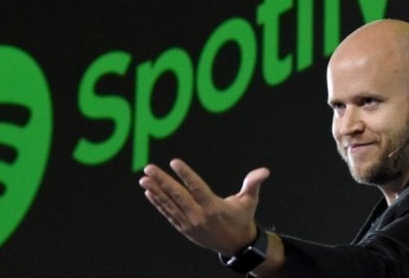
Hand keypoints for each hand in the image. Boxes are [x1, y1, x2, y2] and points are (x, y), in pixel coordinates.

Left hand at [139, 159, 269, 255]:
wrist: (236, 246)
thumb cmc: (242, 218)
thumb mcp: (249, 201)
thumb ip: (253, 184)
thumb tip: (264, 171)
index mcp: (214, 207)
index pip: (197, 188)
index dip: (185, 174)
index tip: (174, 162)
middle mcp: (199, 216)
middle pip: (178, 196)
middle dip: (162, 181)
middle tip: (149, 168)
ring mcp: (189, 223)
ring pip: (170, 205)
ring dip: (155, 191)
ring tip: (144, 179)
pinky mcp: (184, 228)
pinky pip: (168, 214)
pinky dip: (158, 203)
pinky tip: (149, 192)